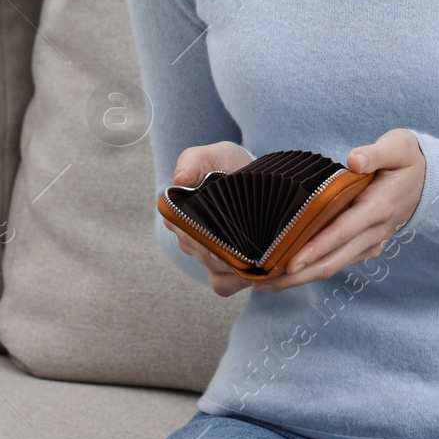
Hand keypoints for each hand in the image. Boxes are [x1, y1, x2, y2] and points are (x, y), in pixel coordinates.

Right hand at [165, 140, 255, 296]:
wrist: (253, 178)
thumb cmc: (226, 165)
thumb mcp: (213, 154)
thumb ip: (193, 161)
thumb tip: (180, 179)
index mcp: (178, 211)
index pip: (180, 226)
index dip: (201, 229)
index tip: (225, 225)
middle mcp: (187, 237)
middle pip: (202, 252)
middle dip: (226, 249)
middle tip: (253, 241)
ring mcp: (204, 257)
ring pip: (214, 271)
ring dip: (236, 266)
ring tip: (260, 254)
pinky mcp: (222, 271)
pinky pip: (222, 285)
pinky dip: (240, 280)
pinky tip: (258, 268)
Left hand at [249, 128, 424, 294]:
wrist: (430, 180)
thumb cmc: (407, 160)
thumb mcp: (398, 147)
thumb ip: (375, 153)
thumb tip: (354, 160)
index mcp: (378, 208)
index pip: (341, 233)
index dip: (315, 249)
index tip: (289, 262)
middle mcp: (374, 232)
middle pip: (332, 261)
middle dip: (297, 276)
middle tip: (262, 282)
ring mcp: (371, 243)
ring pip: (333, 266)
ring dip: (300, 278)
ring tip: (265, 282)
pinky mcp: (366, 246)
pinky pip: (337, 262)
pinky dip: (312, 270)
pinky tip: (288, 273)